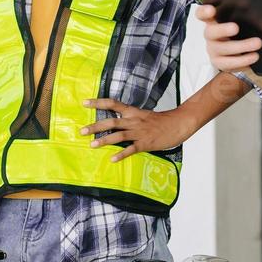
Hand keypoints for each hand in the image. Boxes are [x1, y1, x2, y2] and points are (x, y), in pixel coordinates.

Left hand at [80, 98, 194, 161]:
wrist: (179, 123)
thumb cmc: (161, 121)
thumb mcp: (144, 116)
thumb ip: (131, 118)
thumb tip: (117, 122)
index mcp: (133, 112)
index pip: (112, 104)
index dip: (98, 103)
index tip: (84, 103)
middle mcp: (134, 121)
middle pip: (111, 122)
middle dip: (96, 126)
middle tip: (82, 131)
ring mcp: (139, 132)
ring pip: (119, 135)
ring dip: (104, 140)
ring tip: (92, 145)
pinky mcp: (146, 143)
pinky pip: (131, 149)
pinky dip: (121, 154)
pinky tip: (112, 159)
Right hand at [194, 3, 261, 72]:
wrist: (239, 47)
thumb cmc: (237, 27)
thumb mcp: (237, 15)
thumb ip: (239, 9)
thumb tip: (247, 3)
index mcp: (211, 20)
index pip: (201, 14)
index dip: (203, 12)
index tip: (212, 10)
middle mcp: (210, 35)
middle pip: (210, 32)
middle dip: (222, 30)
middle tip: (236, 27)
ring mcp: (213, 50)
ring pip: (222, 49)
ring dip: (241, 46)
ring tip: (258, 43)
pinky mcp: (220, 63)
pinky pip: (228, 64)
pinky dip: (242, 61)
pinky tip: (255, 56)